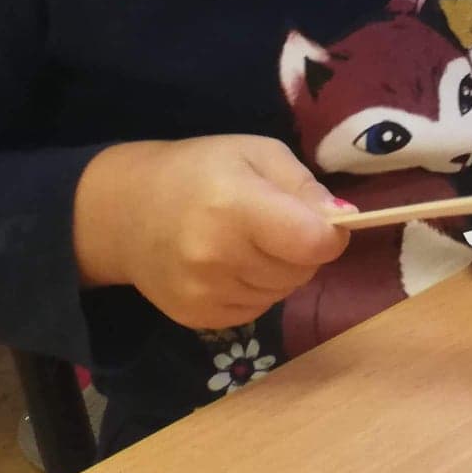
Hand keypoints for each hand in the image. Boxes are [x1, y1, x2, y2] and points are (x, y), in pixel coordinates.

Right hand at [72, 137, 349, 330]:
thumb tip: (345, 219)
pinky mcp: (197, 318)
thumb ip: (305, 186)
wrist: (126, 212)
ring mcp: (204, 293)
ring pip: (284, 292)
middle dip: (304, 248)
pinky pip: (259, 309)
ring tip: (251, 240)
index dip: (331, 233)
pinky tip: (234, 263)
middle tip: (276, 223)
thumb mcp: (258, 154)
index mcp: (236, 208)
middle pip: (302, 270)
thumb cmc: (201, 170)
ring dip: (282, 269)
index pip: (312, 243)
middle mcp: (218, 258)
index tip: (323, 220)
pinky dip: (259, 288)